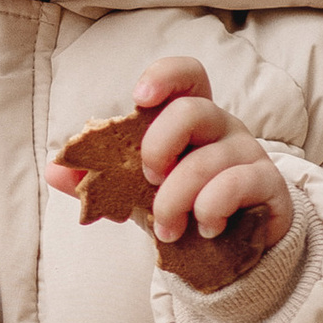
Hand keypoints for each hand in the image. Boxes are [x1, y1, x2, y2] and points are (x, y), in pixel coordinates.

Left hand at [47, 54, 293, 250]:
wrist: (231, 247)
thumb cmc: (183, 204)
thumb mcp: (136, 193)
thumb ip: (99, 179)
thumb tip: (54, 169)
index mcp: (189, 117)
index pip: (187, 75)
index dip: (164, 75)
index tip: (138, 97)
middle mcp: (221, 125)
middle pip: (192, 111)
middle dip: (158, 147)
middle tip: (147, 180)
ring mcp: (248, 152)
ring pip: (207, 161)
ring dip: (175, 201)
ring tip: (167, 230)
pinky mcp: (268, 184)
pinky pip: (237, 185)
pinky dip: (211, 210)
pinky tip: (206, 229)